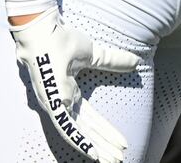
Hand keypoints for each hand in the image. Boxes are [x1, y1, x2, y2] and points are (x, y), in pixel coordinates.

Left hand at [10, 8, 135, 162]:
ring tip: (111, 160)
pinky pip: (67, 128)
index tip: (121, 142)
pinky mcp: (52, 104)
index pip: (90, 118)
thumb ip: (113, 61)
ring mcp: (56, 104)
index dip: (106, 131)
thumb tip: (136, 62)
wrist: (44, 31)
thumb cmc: (61, 40)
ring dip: (96, 147)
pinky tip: (94, 153)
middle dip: (103, 145)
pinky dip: (80, 141)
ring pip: (78, 133)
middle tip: (118, 159)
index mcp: (69, 91)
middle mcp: (62, 101)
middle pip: (86, 129)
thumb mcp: (93, 54)